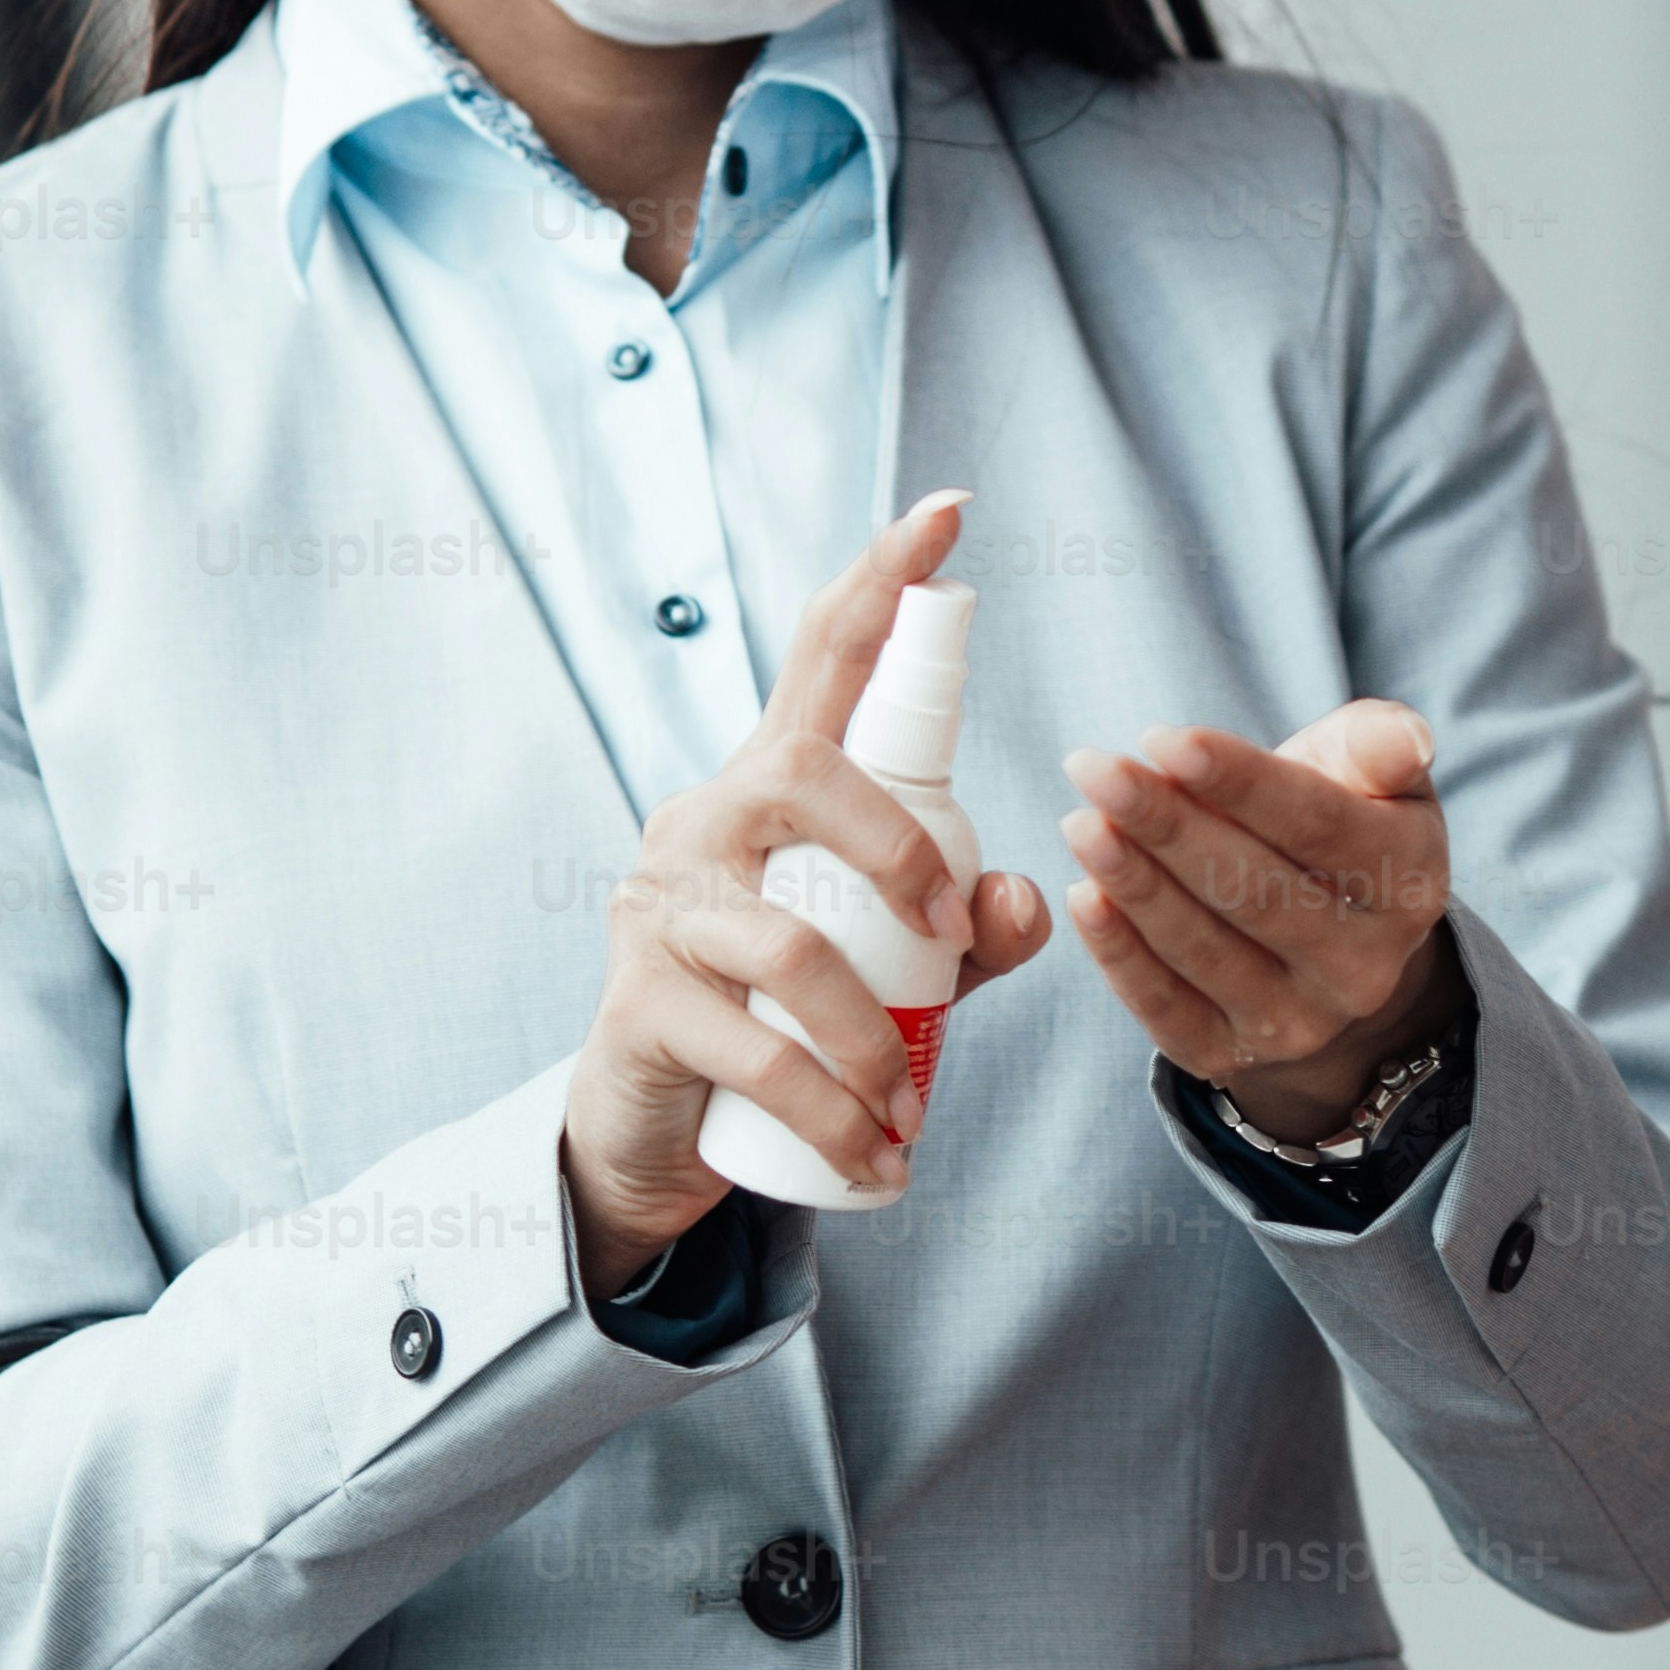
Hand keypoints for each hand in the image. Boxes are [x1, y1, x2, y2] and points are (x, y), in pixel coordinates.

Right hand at [559, 494, 1055, 1286]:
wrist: (662, 1132)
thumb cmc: (788, 1019)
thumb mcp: (897, 968)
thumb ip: (966, 928)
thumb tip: (1027, 895)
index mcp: (773, 788)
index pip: (822, 656)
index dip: (882, 582)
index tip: (948, 510)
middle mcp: (705, 821)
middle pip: (801, 772)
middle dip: (899, 849)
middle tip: (951, 943)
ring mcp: (662, 907)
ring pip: (790, 943)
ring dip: (874, 1040)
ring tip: (914, 1115)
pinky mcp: (642, 1004)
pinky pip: (754, 1049)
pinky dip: (831, 1112)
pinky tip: (874, 1159)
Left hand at [1059, 701, 1468, 1140]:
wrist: (1328, 943)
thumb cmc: (1338, 825)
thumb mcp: (1374, 778)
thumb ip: (1379, 746)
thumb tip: (1407, 739)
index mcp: (1408, 884)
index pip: (1317, 826)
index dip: (1237, 781)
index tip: (1162, 739)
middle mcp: (1363, 968)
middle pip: (1253, 890)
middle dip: (1167, 826)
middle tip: (1096, 769)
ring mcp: (1300, 1023)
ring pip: (1203, 949)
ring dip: (1133, 884)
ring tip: (1081, 822)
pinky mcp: (1232, 1057)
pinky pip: (1166, 1008)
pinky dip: (1119, 954)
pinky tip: (1084, 897)